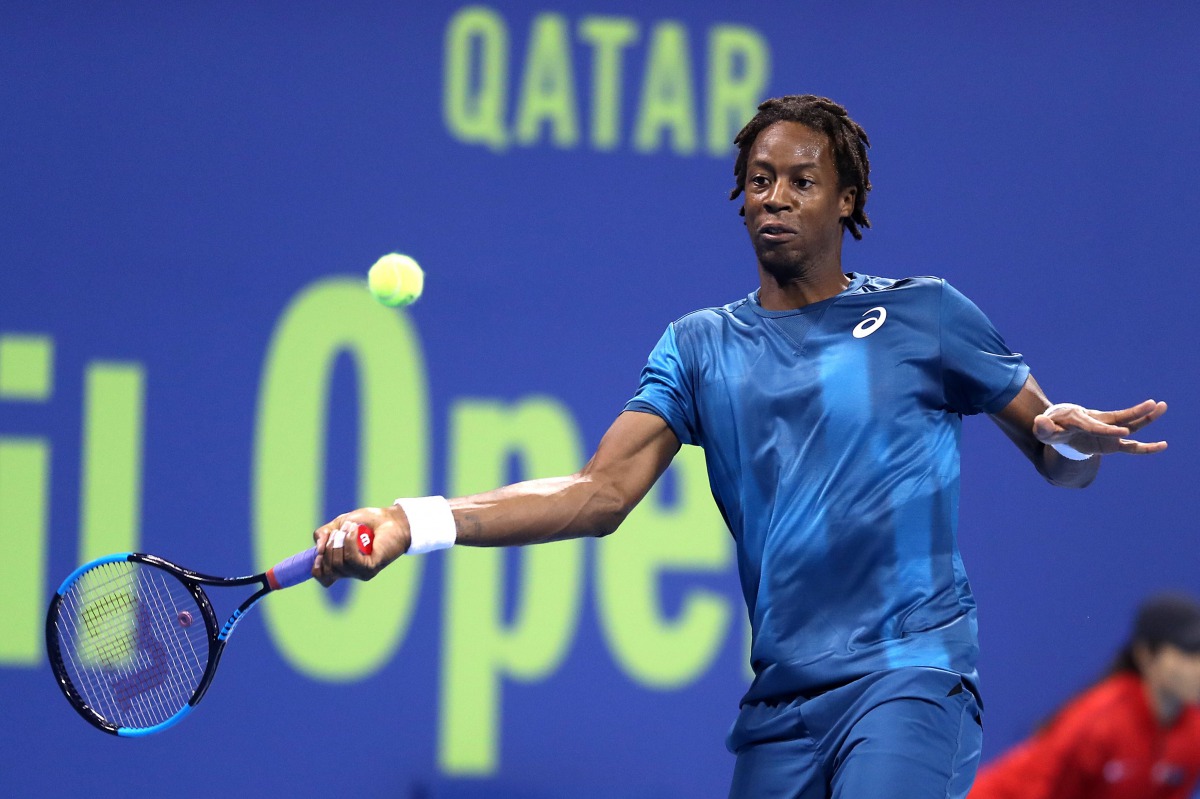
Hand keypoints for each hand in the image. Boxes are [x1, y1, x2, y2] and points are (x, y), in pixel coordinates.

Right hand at [311, 505, 411, 586]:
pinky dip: (350, 542)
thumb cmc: (367, 522)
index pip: (324, 579)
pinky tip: (355, 530)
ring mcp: (361, 572)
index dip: (317, 567)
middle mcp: (351, 572)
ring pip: (339, 564)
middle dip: (329, 546)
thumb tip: (318, 548)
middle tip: (340, 530)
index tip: (320, 551)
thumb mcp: (339, 524)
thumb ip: (324, 534)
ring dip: (340, 541)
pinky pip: (352, 559)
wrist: (391, 519)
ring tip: (351, 526)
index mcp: (342, 565)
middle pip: (329, 569)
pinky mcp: (371, 567)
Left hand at [1033, 400, 1167, 455]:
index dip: (1109, 431)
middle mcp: (1098, 423)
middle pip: (1120, 418)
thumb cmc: (1052, 428)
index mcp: (1082, 421)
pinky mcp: (1111, 441)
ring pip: (1129, 424)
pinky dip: (1145, 448)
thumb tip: (1039, 421)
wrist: (1060, 425)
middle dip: (1136, 413)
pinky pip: (1131, 446)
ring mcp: (1107, 431)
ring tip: (1163, 406)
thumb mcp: (1045, 430)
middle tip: (1153, 404)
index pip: (1097, 427)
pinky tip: (1162, 446)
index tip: (1124, 433)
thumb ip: (1043, 427)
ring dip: (1145, 418)